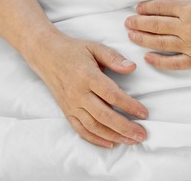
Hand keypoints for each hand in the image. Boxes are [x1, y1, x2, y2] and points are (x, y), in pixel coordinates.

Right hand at [25, 30, 148, 148]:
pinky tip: (111, 143)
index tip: (144, 113)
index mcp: (87, 76)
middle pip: (104, 116)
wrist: (46, 56)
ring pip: (94, 126)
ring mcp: (71, 105)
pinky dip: (96, 139)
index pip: (111, 95)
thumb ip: (114, 58)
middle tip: (142, 135)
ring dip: (114, 136)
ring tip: (131, 140)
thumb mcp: (94, 47)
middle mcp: (78, 94)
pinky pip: (81, 130)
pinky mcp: (67, 112)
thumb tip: (132, 67)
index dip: (129, 106)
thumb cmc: (73, 51)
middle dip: (125, 128)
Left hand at [125, 0, 190, 69]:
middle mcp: (189, 27)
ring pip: (160, 43)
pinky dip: (159, 61)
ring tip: (131, 36)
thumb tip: (167, 8)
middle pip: (155, 25)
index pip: (161, 7)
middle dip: (138, 23)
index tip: (137, 8)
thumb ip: (188, 5)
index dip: (146, 7)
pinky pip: (174, 62)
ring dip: (142, 39)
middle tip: (126, 22)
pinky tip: (148, 57)